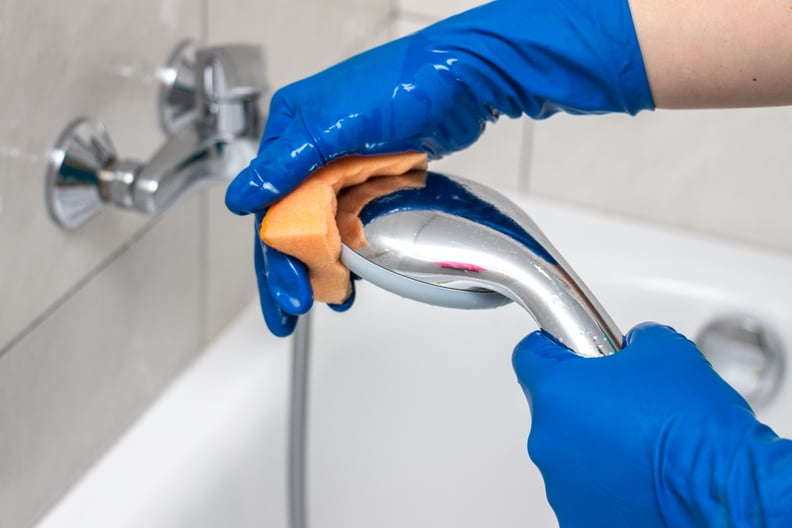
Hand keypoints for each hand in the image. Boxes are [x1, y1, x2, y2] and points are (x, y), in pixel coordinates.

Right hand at [227, 0, 653, 333]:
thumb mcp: (336, 124)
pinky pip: (352, 224)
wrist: (464, 79)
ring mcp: (345, 167)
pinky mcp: (374, 179)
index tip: (287, 292)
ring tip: (327, 300)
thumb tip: (243, 198)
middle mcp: (312, 152)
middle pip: (292, 223)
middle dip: (291, 270)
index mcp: (292, 134)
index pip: (270, 207)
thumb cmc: (405, 83)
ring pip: (322, 228)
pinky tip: (354, 277)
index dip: (275, 254)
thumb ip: (288, 163)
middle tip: (293, 308)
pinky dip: (351, 252)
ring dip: (321, 266)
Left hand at [513, 323, 790, 527]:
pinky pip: (584, 488)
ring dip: (594, 444)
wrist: (720, 488)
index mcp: (556, 391)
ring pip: (568, 450)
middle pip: (552, 408)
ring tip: (642, 445)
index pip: (530, 355)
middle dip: (583, 402)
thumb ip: (633, 342)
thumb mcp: (664, 349)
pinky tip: (641, 476)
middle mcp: (546, 439)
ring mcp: (559, 483)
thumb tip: (632, 351)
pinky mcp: (578, 517)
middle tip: (626, 403)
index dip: (555, 348)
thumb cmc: (691, 424)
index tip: (572, 351)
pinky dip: (607, 480)